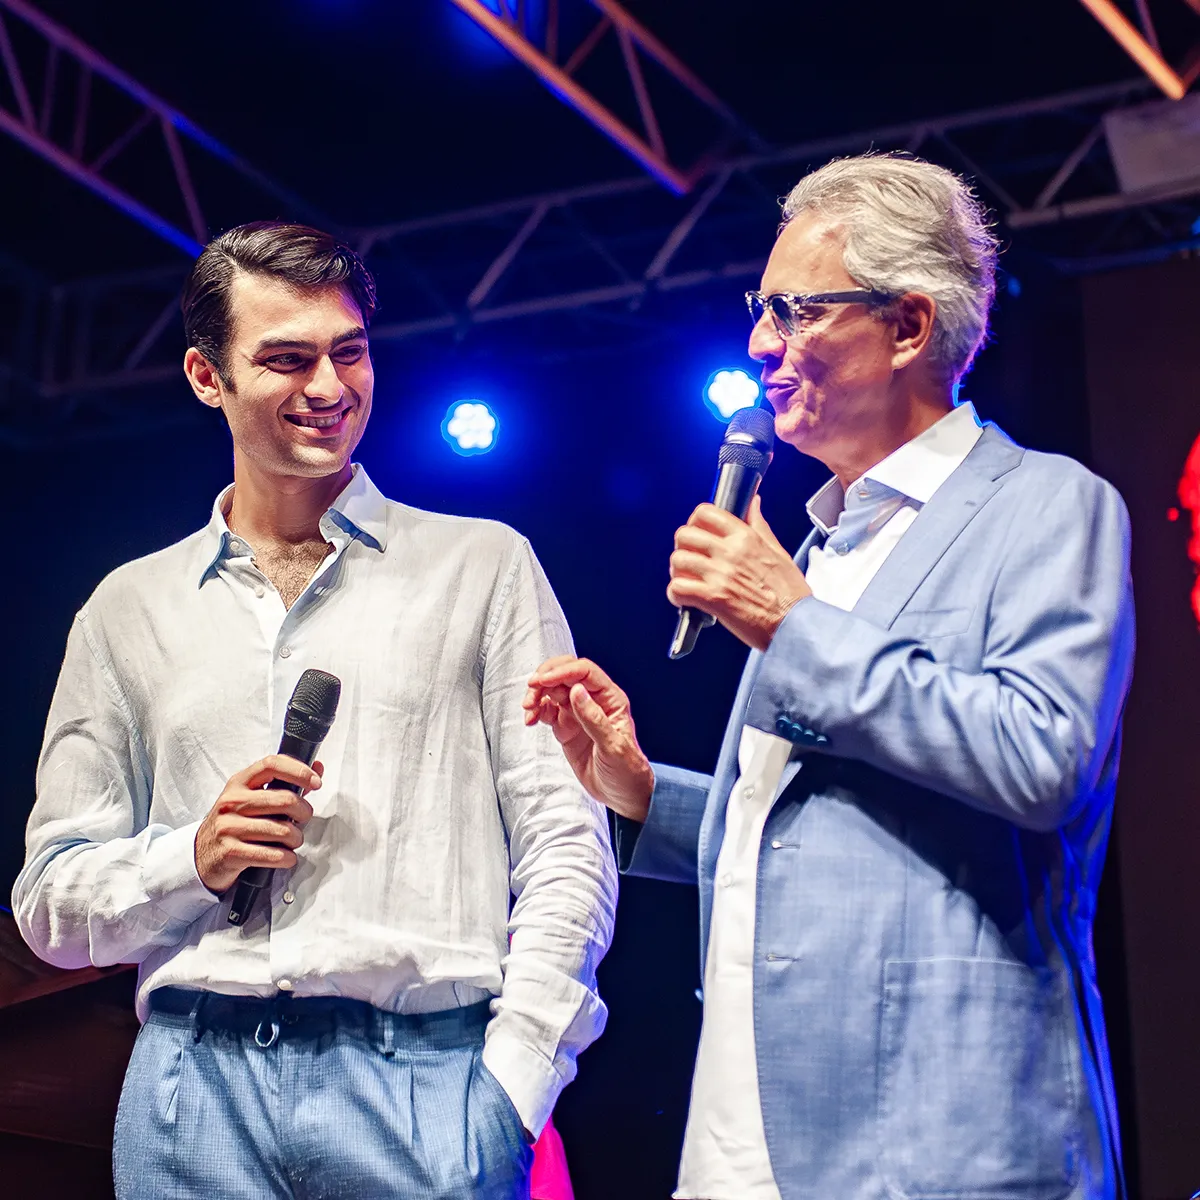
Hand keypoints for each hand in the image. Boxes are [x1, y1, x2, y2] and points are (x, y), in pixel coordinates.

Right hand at [194, 756, 321, 893]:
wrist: (202, 855)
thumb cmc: (234, 823)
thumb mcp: (251, 798)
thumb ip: (284, 784)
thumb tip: (317, 766)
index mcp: (239, 783)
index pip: (272, 764)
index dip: (299, 771)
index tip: (316, 782)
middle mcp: (232, 802)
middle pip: (285, 800)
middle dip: (304, 813)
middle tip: (302, 820)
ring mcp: (229, 827)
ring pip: (283, 830)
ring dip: (296, 839)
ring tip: (292, 841)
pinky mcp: (231, 852)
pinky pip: (273, 855)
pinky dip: (287, 858)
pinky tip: (285, 857)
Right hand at [523, 656, 654, 821]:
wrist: (623, 795)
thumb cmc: (628, 772)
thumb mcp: (614, 747)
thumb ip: (594, 719)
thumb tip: (578, 691)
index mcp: (611, 699)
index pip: (585, 672)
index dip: (562, 671)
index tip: (543, 680)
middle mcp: (594, 701)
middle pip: (566, 674)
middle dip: (546, 677)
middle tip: (531, 688)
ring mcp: (578, 713)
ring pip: (553, 690)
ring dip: (537, 694)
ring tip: (528, 708)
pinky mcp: (566, 726)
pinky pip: (547, 710)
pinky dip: (536, 710)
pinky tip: (530, 719)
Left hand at [667, 494, 810, 650]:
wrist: (795, 624)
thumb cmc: (790, 594)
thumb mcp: (778, 552)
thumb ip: (759, 526)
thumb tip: (753, 504)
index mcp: (746, 538)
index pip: (706, 513)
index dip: (695, 522)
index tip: (697, 533)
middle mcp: (730, 552)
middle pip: (685, 534)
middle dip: (683, 547)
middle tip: (690, 559)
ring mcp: (719, 574)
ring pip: (678, 560)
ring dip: (678, 571)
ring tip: (687, 580)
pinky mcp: (712, 598)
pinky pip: (678, 588)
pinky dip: (676, 594)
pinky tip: (686, 599)